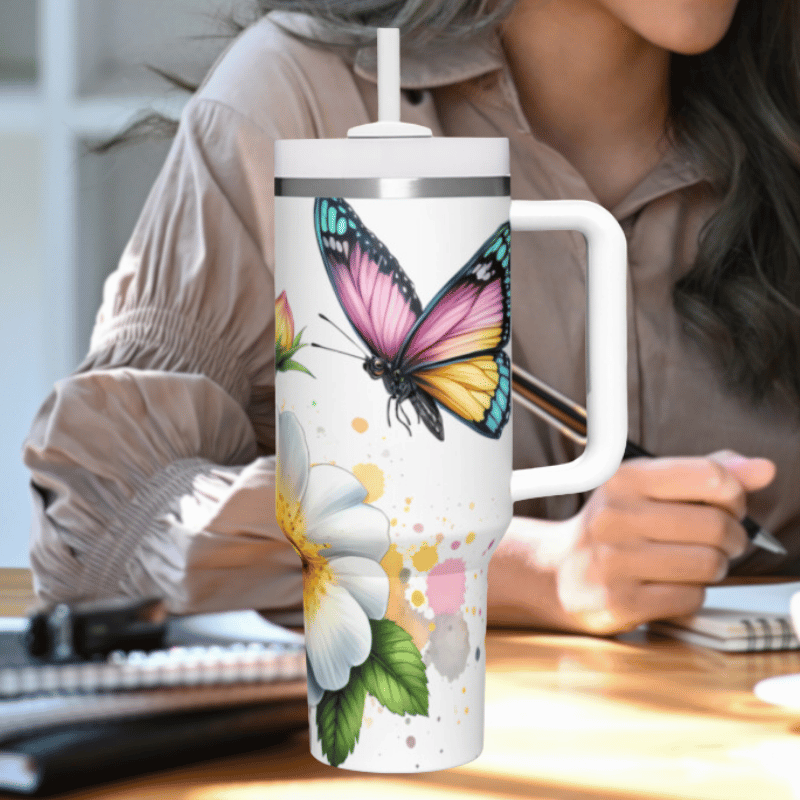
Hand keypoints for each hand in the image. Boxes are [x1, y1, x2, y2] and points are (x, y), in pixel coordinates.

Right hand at [551, 450, 775, 634]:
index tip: (728, 505)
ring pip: (708, 564)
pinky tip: (672, 584)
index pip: (709, 476)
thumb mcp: (649, 489)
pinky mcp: (619, 601)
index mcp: (624, 479)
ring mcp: (614, 561)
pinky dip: (693, 593)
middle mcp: (614, 516)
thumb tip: (762, 469)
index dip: (734, 495)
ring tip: (696, 562)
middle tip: (721, 541)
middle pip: (715, 525)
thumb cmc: (615, 527)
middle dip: (732, 537)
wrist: (559, 572)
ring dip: (714, 567)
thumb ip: (705, 475)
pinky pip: (690, 597)